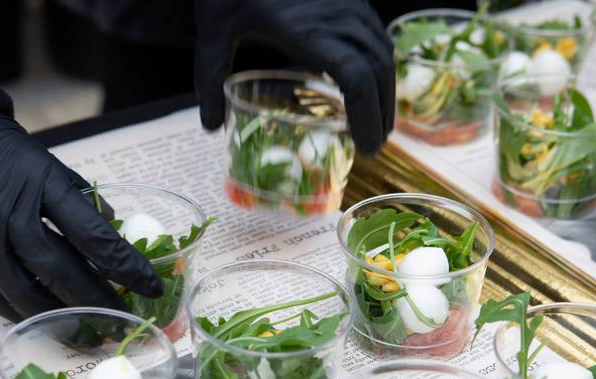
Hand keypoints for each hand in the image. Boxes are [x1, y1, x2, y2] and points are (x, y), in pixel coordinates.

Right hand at [0, 115, 161, 321]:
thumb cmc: (1, 155)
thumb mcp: (47, 164)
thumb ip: (80, 201)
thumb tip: (112, 234)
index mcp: (39, 184)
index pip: (93, 234)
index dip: (126, 266)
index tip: (150, 286)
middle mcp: (8, 213)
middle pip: (59, 269)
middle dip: (95, 299)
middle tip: (120, 318)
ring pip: (25, 290)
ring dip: (59, 315)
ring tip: (85, 329)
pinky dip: (22, 310)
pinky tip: (44, 318)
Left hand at [194, 0, 394, 154]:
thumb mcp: (212, 32)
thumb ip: (210, 79)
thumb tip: (211, 126)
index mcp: (308, 32)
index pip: (357, 79)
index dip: (367, 117)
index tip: (365, 147)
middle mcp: (337, 17)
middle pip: (379, 71)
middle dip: (382, 112)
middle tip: (373, 145)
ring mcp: (348, 3)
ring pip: (383, 51)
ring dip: (385, 89)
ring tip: (375, 121)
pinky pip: (376, 34)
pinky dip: (378, 64)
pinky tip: (367, 83)